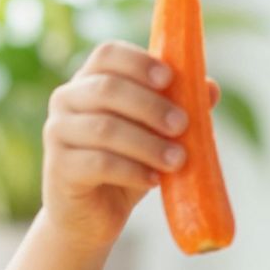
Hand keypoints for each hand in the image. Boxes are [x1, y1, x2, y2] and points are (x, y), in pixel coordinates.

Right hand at [41, 42, 219, 251]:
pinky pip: (99, 163)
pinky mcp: (59, 168)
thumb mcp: (155, 136)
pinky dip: (132, 170)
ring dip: (148, 144)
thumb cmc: (126, 165)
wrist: (94, 216)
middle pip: (108, 88)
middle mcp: (66, 99)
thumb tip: (211, 88)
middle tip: (182, 125)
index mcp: (89, 81)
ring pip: (105, 128)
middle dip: (151, 106)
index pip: (107, 54)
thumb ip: (177, 109)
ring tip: (177, 160)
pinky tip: (153, 180)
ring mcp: (57, 132)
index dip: (138, 62)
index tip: (169, 78)